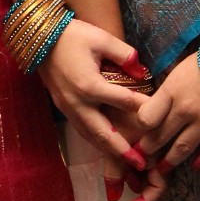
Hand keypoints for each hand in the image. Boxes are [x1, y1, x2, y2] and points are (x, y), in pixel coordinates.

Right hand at [36, 19, 151, 174]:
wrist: (39, 38)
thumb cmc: (72, 35)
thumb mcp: (101, 38)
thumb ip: (124, 54)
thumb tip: (142, 70)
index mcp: (90, 85)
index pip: (124, 101)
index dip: (144, 108)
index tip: (160, 115)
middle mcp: (78, 102)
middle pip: (104, 133)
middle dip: (123, 150)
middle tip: (142, 164)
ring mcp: (68, 108)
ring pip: (90, 136)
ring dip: (109, 150)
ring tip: (127, 162)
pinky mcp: (62, 108)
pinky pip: (81, 129)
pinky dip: (95, 140)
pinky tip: (106, 145)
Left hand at [126, 54, 199, 200]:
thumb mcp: (179, 71)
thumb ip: (167, 91)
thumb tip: (152, 108)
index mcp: (171, 91)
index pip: (147, 118)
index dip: (140, 129)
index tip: (137, 136)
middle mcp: (186, 109)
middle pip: (161, 136)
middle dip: (149, 150)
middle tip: (142, 160)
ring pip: (183, 148)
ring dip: (170, 161)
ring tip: (162, 170)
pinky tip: (195, 166)